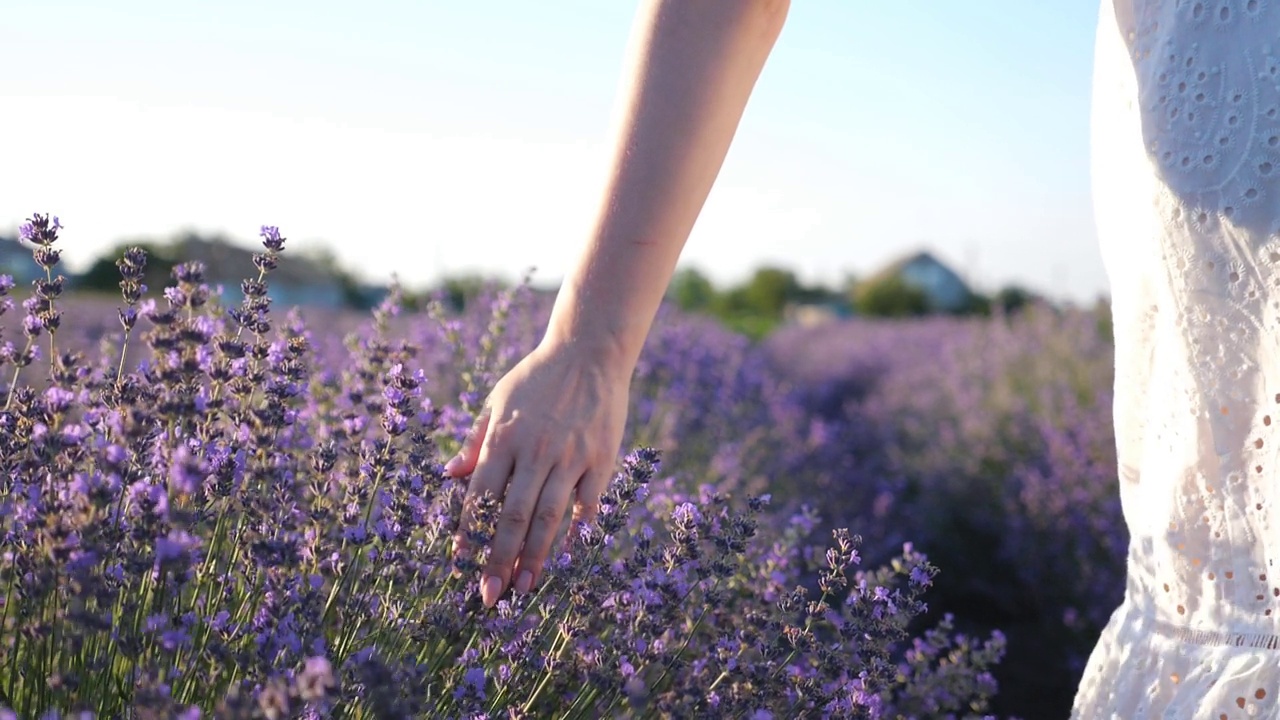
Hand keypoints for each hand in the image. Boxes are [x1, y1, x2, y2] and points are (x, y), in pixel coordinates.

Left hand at [445, 340, 630, 606]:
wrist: (589, 351)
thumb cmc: (537, 377)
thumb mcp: (497, 400)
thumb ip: (475, 441)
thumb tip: (449, 475)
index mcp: (503, 438)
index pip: (481, 497)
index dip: (470, 534)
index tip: (461, 566)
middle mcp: (534, 451)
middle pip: (513, 516)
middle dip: (499, 560)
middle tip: (490, 596)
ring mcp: (570, 457)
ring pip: (549, 517)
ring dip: (535, 557)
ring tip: (524, 589)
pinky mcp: (600, 459)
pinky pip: (587, 503)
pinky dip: (577, 530)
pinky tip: (567, 556)